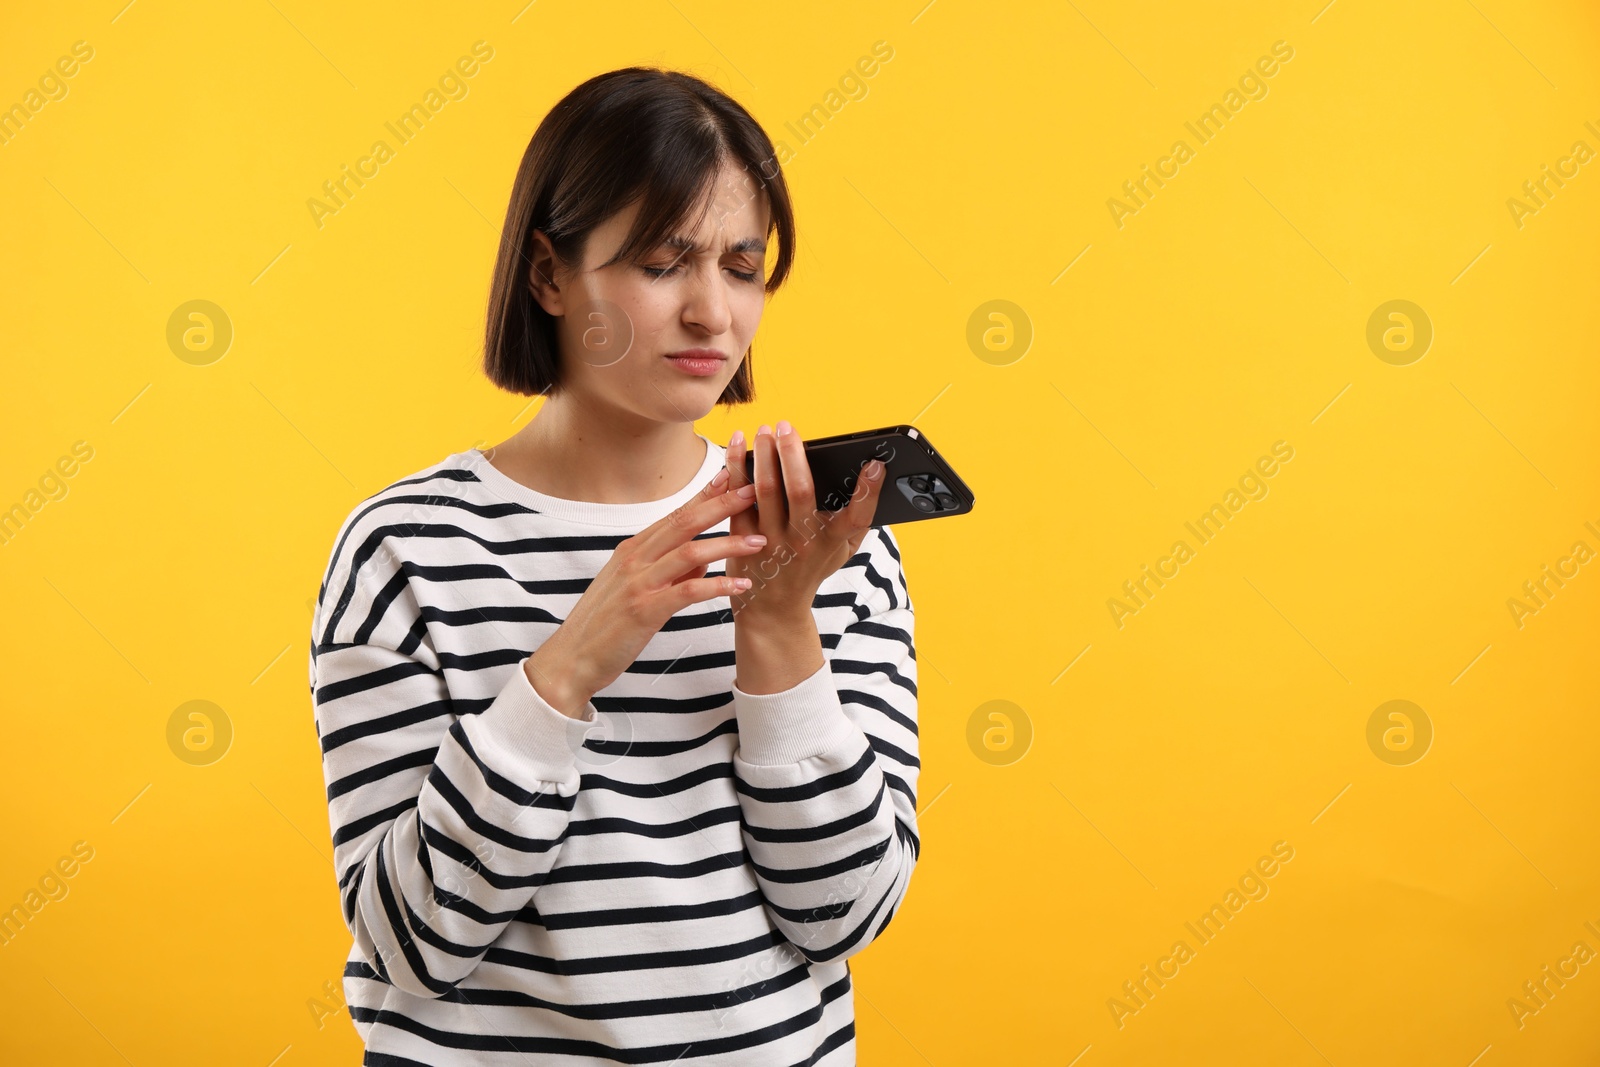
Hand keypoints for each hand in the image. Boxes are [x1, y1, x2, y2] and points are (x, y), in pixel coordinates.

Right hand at [524, 467, 766, 716]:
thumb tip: (702, 564)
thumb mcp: (633, 588)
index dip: (705, 493)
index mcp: (633, 549)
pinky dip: (718, 586)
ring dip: (728, 544)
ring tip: (759, 542)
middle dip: (722, 504)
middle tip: (754, 492)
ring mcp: (638, 583)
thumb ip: (668, 571)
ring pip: (691, 552)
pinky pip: (688, 591)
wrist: (572, 658)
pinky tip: (740, 585)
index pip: (675, 513)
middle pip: (685, 522)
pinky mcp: (644, 610)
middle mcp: (635, 559)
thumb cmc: (604, 625)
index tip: (732, 475)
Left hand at [723, 420, 885, 626]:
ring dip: (763, 455)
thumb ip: (857, 516)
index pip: (857, 517)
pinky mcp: (741, 538)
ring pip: (765, 491)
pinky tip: (735, 445)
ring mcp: (770, 541)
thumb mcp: (841, 549)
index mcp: (832, 542)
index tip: (875, 464)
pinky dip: (735, 468)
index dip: (869, 490)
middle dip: (793, 454)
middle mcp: (802, 541)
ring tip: (763, 430)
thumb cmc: (811, 568)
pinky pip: (737, 497)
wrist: (773, 608)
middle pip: (800, 492)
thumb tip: (872, 472)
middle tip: (787, 426)